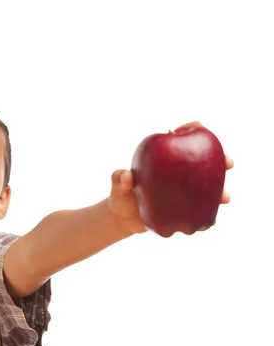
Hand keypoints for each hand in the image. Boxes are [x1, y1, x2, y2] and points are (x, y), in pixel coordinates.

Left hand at [108, 122, 233, 233]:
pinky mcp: (184, 206)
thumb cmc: (120, 198)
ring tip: (224, 198)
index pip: (178, 138)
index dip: (190, 129)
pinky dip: (208, 212)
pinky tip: (214, 217)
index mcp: (162, 159)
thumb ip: (118, 180)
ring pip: (205, 186)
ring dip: (218, 190)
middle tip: (228, 162)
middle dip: (217, 158)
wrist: (123, 219)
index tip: (199, 126)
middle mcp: (177, 171)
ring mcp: (183, 189)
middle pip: (201, 160)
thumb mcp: (117, 188)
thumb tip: (125, 175)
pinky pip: (200, 207)